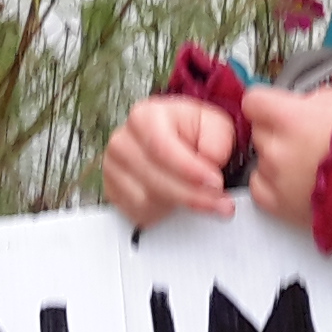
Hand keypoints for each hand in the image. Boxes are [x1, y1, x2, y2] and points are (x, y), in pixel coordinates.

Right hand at [103, 96, 241, 228]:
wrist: (174, 139)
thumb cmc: (191, 130)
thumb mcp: (214, 124)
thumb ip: (217, 139)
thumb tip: (211, 161)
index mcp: (145, 117)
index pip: (162, 148)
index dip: (190, 170)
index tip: (215, 184)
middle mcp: (123, 141)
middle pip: (155, 180)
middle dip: (193, 196)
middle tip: (220, 203)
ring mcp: (113, 167)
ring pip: (146, 201)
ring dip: (178, 206)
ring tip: (200, 200)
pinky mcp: (112, 190)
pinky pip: (137, 213)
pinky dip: (161, 214)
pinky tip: (176, 202)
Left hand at [242, 84, 331, 231]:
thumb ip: (322, 96)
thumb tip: (308, 100)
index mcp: (291, 118)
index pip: (254, 102)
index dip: (267, 104)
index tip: (275, 108)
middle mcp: (278, 149)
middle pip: (260, 131)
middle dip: (278, 131)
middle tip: (303, 138)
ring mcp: (277, 178)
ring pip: (261, 159)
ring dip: (278, 158)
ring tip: (308, 163)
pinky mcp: (279, 205)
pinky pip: (260, 187)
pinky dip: (273, 184)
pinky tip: (294, 181)